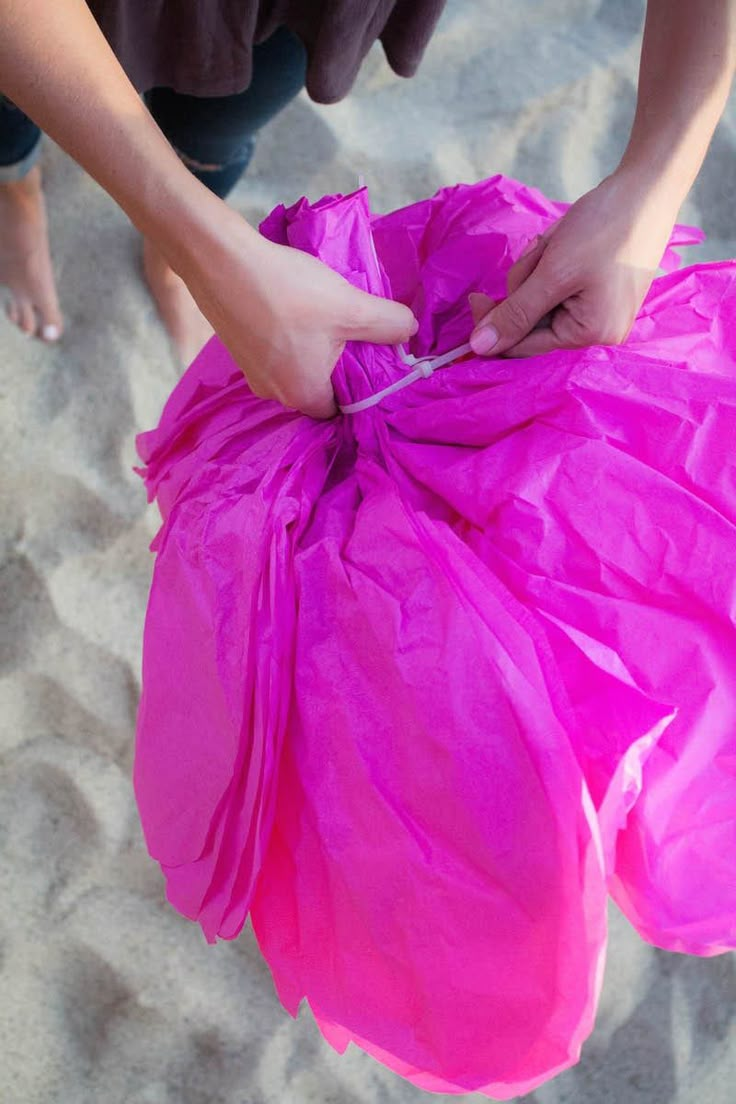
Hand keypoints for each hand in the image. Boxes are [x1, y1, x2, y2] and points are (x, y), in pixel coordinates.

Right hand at [172, 202, 416, 418]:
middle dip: (335, 369)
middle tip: (352, 338)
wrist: (222, 261)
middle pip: (317, 392)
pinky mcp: (238, 351)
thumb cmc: (291, 293)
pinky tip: (295, 312)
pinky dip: (288, 340)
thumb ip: (389, 324)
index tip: (371, 365)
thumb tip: (410, 332)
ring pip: (294, 371)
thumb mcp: (353, 307)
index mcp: (305, 396)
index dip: (359, 391)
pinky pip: (274, 355)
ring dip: (311, 352)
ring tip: (326, 322)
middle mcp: (275, 395)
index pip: (341, 410)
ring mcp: (252, 374)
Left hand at [469, 170, 679, 358]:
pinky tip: (562, 244)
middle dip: (527, 284)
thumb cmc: (603, 229)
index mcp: (591, 335)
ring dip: (538, 269)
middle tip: (542, 250)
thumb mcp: (552, 273)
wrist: (646, 189)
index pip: (525, 345)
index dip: (496, 324)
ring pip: (542, 302)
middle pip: (534, 322)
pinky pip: (558, 288)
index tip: (475, 298)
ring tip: (558, 242)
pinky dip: (551, 265)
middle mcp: (600, 333)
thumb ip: (515, 313)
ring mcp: (602, 313)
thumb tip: (480, 347)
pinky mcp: (600, 292)